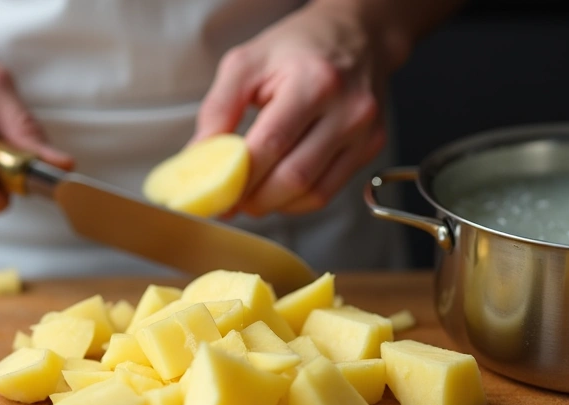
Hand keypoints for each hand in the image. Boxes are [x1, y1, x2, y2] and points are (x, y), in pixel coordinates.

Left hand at [193, 3, 399, 216]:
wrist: (357, 36)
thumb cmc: (299, 48)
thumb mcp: (247, 63)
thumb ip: (218, 109)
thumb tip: (198, 157)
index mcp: (315, 81)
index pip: (270, 145)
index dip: (238, 178)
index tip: (214, 194)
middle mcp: (348, 110)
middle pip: (294, 178)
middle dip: (254, 199)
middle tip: (229, 202)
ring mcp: (364, 133)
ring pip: (313, 194)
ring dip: (275, 205)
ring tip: (251, 196)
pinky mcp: (370, 148)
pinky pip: (328, 191)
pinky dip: (297, 201)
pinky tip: (278, 191)